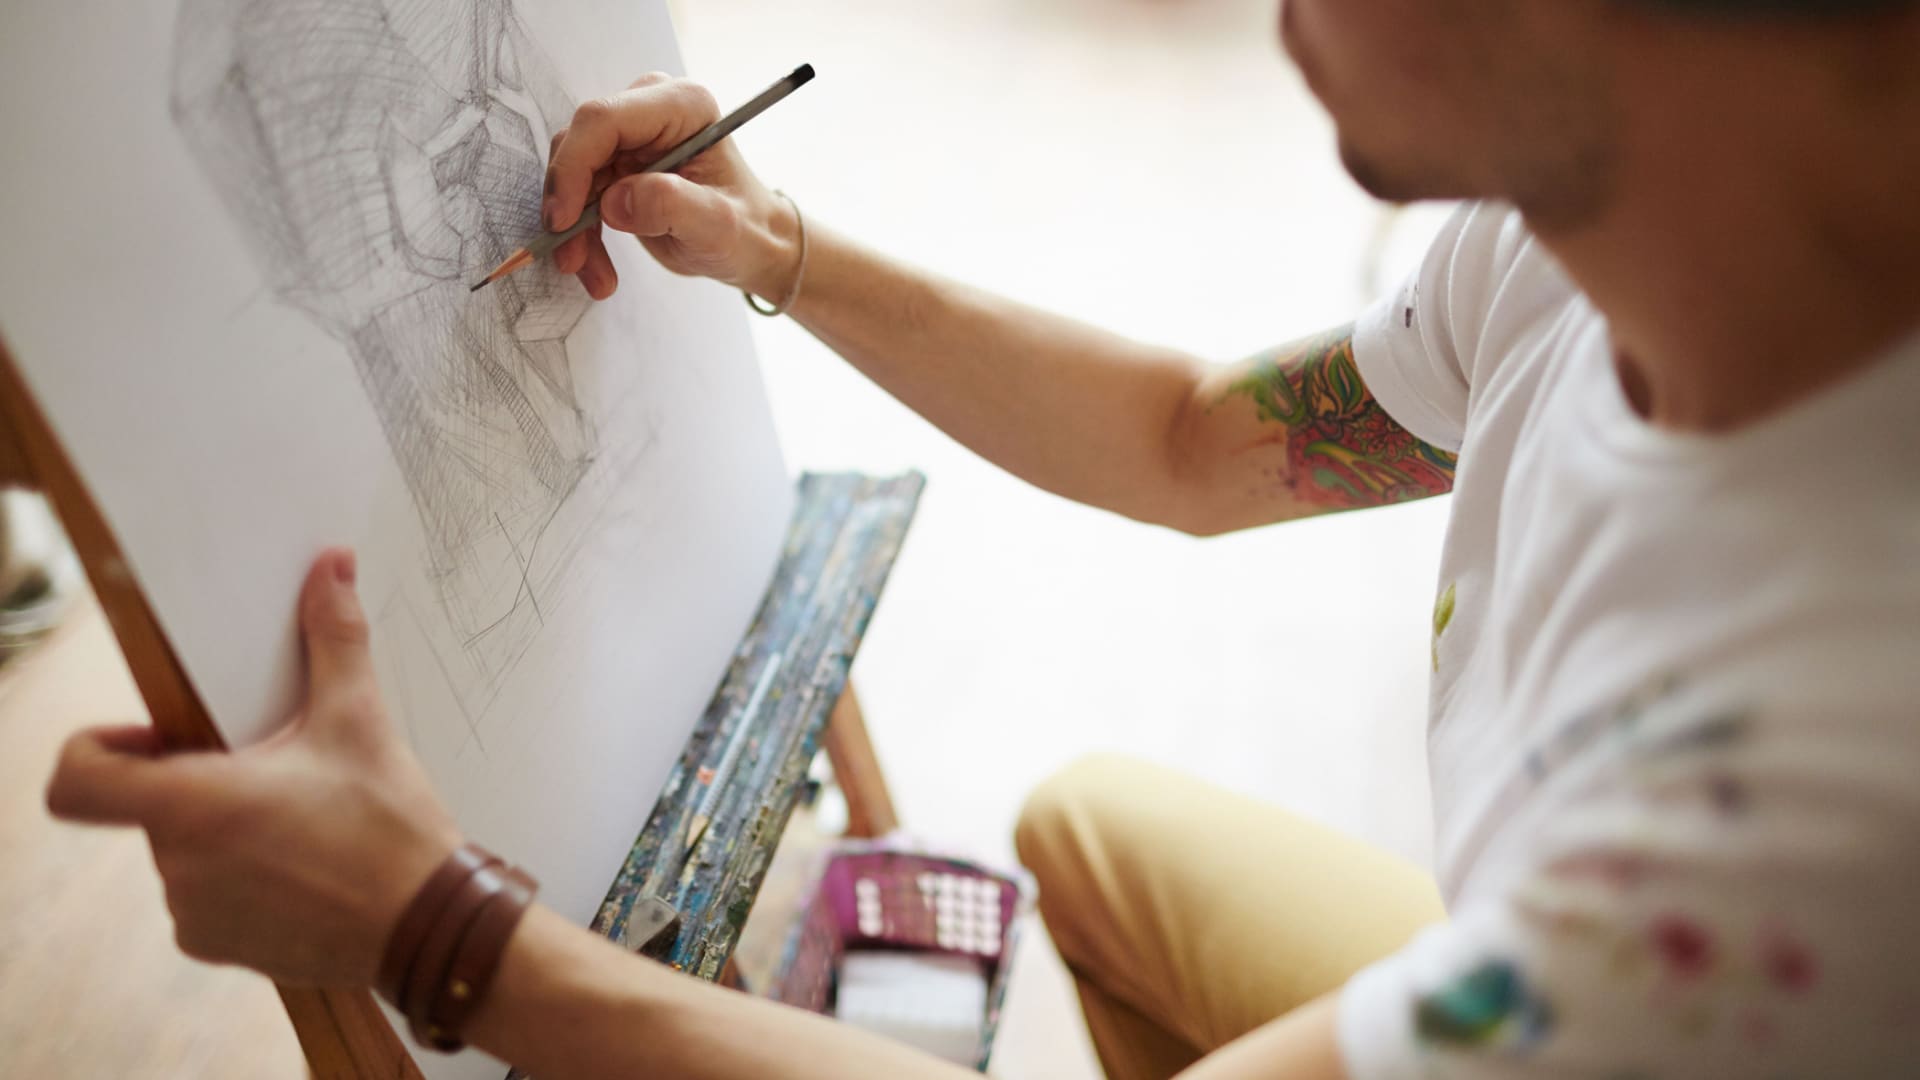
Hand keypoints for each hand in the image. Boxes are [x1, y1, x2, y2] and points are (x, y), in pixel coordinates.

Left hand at [45, 548, 462, 985]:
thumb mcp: (360, 723)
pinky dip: (242, 875)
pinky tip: (304, 866)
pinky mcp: (218, 945)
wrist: (430, 929)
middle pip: (151, 804)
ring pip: (183, 849)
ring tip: (300, 821)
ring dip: (224, 830)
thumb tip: (330, 568)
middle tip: (275, 770)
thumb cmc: (390, 831)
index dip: (97, 749)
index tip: (154, 736)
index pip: (78, 780)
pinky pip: (206, 895)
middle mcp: (178, 866)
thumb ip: (333, 640)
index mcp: (194, 805)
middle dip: (203, 781)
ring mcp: (194, 913)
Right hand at [544, 73, 802, 302]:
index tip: (564, 221)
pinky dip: (581, 234)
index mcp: (682, 105)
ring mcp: (632, 134)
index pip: (604, 119)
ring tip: (596, 277)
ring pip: (573, 173)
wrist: (751, 243)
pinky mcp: (618, 161)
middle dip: (569, 205)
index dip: (574, 167)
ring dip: (574, 230)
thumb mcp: (718, 226)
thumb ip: (671, 206)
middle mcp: (652, 107)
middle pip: (580, 144)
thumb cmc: (746, 230)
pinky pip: (579, 193)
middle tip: (572, 259)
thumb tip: (615, 202)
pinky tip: (597, 269)